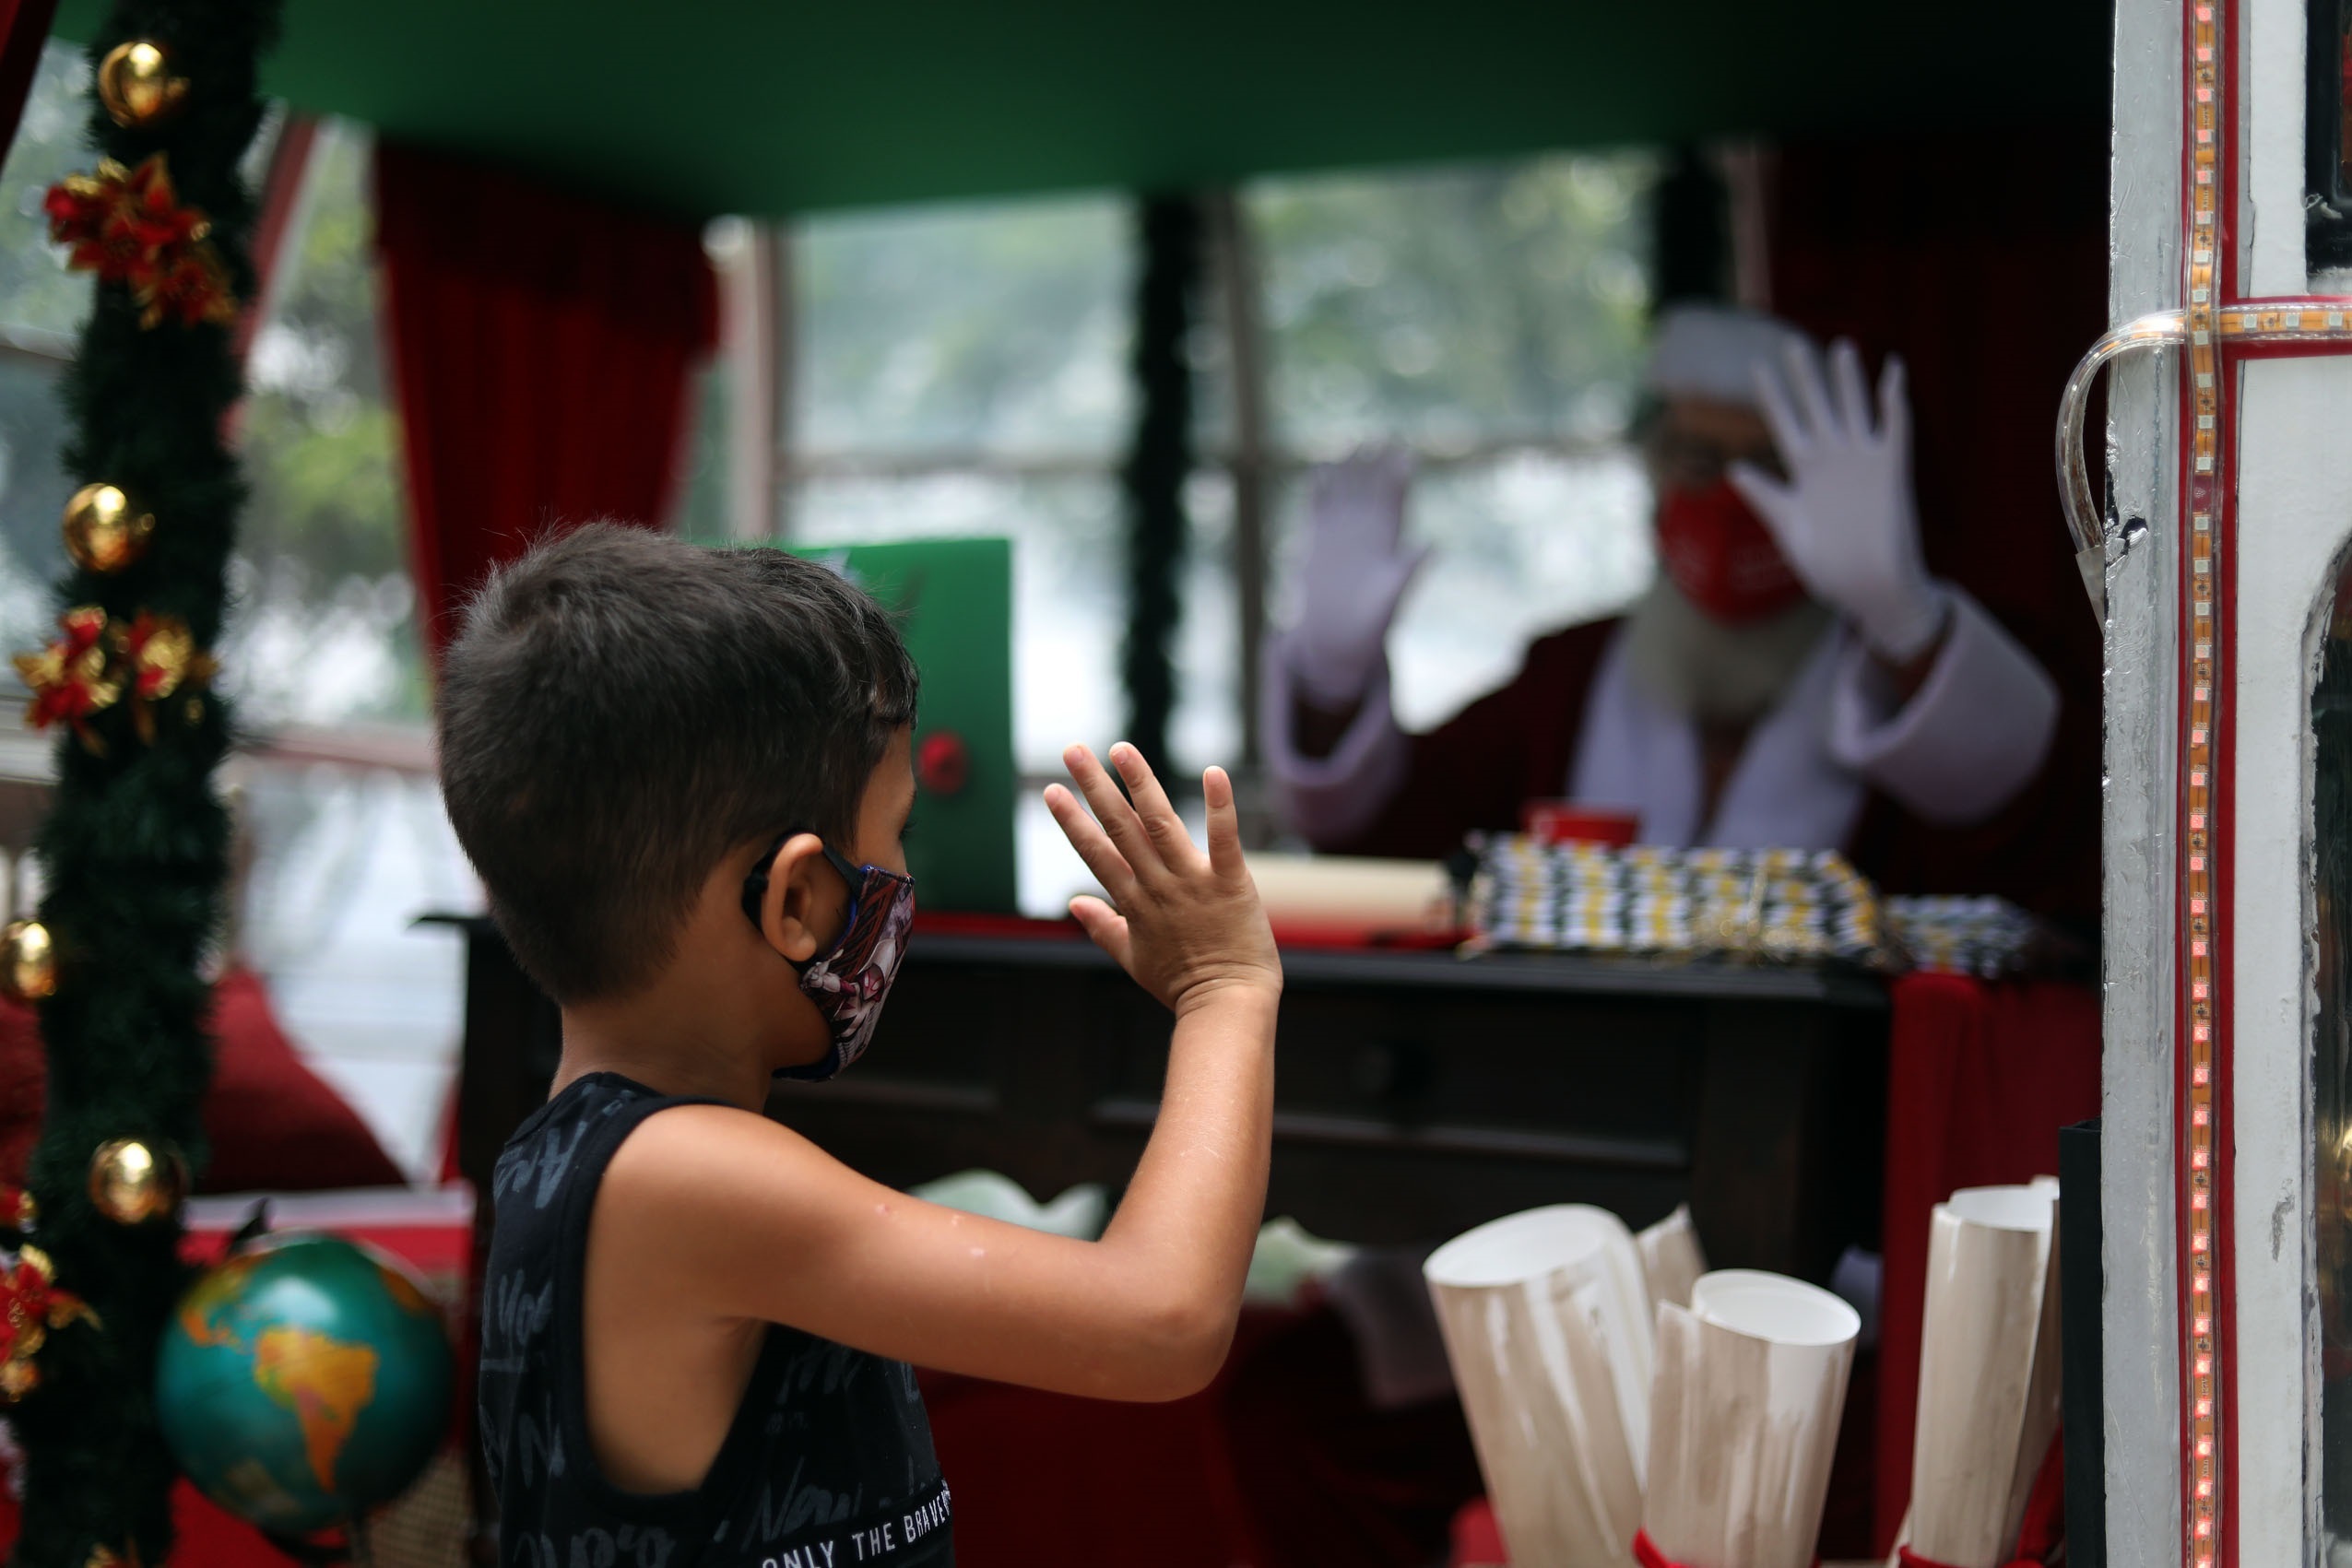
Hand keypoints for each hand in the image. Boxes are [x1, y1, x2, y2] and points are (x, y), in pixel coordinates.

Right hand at [1043, 744, 1280, 1016]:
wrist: (1227, 1006)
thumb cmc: (1183, 985)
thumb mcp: (1133, 959)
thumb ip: (1104, 927)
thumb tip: (1075, 903)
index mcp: (1134, 902)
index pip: (1096, 853)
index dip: (1072, 820)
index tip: (1052, 790)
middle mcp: (1158, 886)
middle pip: (1120, 828)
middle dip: (1094, 787)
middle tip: (1073, 751)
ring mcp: (1193, 882)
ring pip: (1160, 824)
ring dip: (1140, 783)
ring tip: (1121, 749)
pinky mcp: (1231, 883)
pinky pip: (1224, 839)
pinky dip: (1219, 806)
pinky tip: (1213, 772)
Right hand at [1291, 447, 1426, 707]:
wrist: (1341, 635)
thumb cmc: (1373, 619)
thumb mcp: (1395, 595)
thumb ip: (1412, 568)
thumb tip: (1434, 544)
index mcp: (1388, 540)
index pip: (1396, 500)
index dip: (1400, 476)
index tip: (1405, 452)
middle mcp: (1366, 531)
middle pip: (1371, 489)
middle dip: (1373, 463)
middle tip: (1378, 435)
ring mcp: (1341, 533)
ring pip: (1345, 494)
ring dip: (1347, 471)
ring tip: (1350, 444)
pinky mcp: (1317, 541)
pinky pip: (1318, 510)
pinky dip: (1318, 493)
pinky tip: (1318, 473)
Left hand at [1728, 340, 1948, 661]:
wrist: (1868, 587)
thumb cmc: (1827, 566)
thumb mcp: (1788, 529)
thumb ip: (1766, 497)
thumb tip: (1733, 469)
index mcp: (1805, 471)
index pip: (1785, 423)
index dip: (1772, 396)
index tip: (1757, 366)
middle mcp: (1833, 459)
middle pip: (1817, 408)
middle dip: (1806, 377)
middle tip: (1792, 343)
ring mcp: (1863, 462)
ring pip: (1854, 410)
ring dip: (1848, 381)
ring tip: (1841, 347)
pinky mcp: (1891, 471)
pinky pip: (1895, 429)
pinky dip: (1894, 401)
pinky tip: (1893, 372)